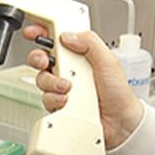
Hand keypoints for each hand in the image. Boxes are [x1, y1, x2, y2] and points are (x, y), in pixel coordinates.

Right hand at [23, 26, 144, 148]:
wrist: (121, 123)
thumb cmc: (119, 94)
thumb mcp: (109, 62)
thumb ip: (90, 43)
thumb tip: (68, 35)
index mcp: (80, 55)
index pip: (57, 39)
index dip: (42, 32)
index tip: (33, 31)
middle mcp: (68, 70)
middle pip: (41, 58)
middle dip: (38, 58)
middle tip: (46, 61)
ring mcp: (62, 88)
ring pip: (42, 80)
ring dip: (51, 82)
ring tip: (68, 87)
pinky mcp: (59, 104)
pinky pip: (45, 99)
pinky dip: (54, 99)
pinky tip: (66, 100)